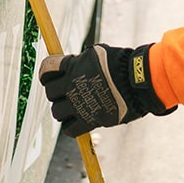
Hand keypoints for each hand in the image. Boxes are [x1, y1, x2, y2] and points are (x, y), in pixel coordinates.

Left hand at [38, 43, 172, 136]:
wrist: (137, 82)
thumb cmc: (121, 64)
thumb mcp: (97, 53)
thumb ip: (81, 60)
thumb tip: (72, 63)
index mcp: (72, 66)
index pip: (46, 70)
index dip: (46, 74)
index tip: (50, 77)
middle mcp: (71, 86)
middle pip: (50, 93)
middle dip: (56, 93)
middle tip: (65, 93)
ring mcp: (78, 104)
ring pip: (56, 112)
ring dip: (62, 110)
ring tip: (73, 108)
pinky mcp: (88, 121)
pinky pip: (69, 129)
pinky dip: (71, 127)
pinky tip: (77, 122)